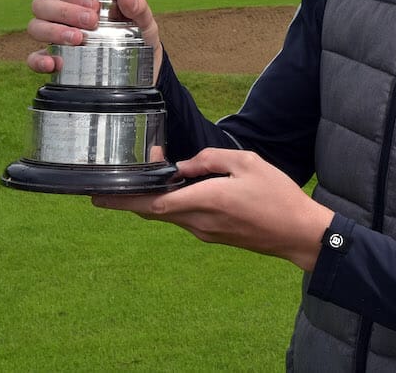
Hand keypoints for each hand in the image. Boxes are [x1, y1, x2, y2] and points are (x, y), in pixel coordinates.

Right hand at [25, 0, 162, 83]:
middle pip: (42, 1)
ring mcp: (55, 37)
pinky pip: (33, 58)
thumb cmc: (137, 35)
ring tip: (78, 38)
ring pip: (35, 26)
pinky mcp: (54, 60)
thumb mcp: (143, 20)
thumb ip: (138, 5)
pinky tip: (55, 62)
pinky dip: (39, 60)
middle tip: (92, 19)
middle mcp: (62, 13)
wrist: (143, 69)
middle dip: (65, 8)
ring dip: (53, 30)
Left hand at [92, 148, 333, 271]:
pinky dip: (175, 203)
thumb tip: (185, 165)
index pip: (152, 203)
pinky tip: (182, 188)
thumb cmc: (277, 195)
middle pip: (154, 210)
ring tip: (155, 174)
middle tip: (112, 183)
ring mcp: (205, 233)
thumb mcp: (247, 163)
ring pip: (170, 214)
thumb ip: (211, 159)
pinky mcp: (214, 236)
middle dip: (132, 196)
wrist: (298, 234)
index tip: (97, 195)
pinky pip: (186, 217)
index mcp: (205, 201)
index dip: (122, 199)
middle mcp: (199, 222)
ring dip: (156, 198)